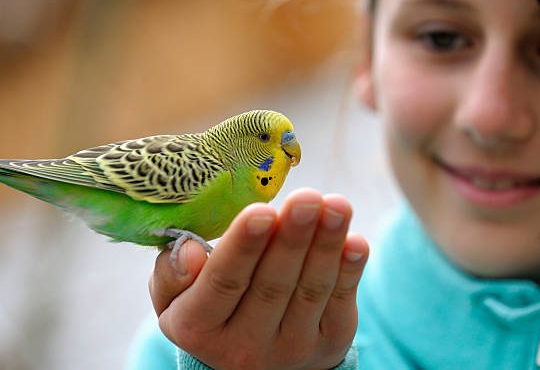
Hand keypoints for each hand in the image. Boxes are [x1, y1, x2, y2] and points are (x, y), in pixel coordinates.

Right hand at [149, 188, 368, 369]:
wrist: (254, 361)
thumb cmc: (211, 308)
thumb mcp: (175, 298)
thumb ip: (171, 274)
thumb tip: (189, 250)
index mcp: (199, 328)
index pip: (223, 283)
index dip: (243, 247)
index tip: (261, 211)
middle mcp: (245, 346)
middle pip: (272, 285)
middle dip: (292, 238)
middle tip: (306, 198)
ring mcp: (291, 348)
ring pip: (311, 290)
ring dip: (326, 245)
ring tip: (337, 205)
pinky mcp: (328, 343)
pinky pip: (340, 303)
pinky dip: (350, 270)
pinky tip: (356, 241)